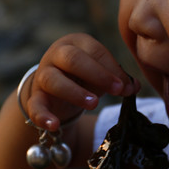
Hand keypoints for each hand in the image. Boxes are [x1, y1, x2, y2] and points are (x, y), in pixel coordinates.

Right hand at [24, 33, 138, 131]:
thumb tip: (134, 86)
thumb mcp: (101, 75)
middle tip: (117, 90)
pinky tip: (54, 125)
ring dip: (74, 92)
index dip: (112, 69)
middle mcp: (56, 55)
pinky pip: (34, 105)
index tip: (127, 87)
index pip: (95, 51)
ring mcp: (42, 75)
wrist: (53, 90)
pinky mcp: (34, 97)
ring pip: (52, 80)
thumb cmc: (83, 77)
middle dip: (97, 74)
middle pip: (72, 59)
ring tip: (94, 104)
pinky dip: (43, 116)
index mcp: (76, 43)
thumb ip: (117, 79)